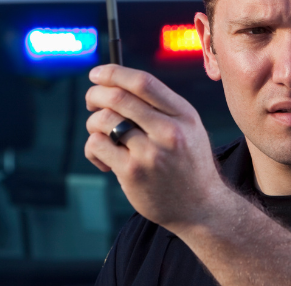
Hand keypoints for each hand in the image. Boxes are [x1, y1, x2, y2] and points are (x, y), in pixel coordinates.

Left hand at [84, 64, 231, 229]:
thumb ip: (160, 107)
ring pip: (104, 121)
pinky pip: (98, 145)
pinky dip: (93, 148)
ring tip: (101, 136)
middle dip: (95, 94)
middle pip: (118, 97)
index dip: (113, 73)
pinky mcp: (132, 173)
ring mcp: (150, 153)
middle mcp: (169, 131)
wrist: (200, 207)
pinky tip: (104, 159)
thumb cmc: (187, 164)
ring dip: (93, 124)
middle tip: (90, 101)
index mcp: (183, 114)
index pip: (143, 82)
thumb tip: (115, 83)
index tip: (96, 73)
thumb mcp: (188, 128)